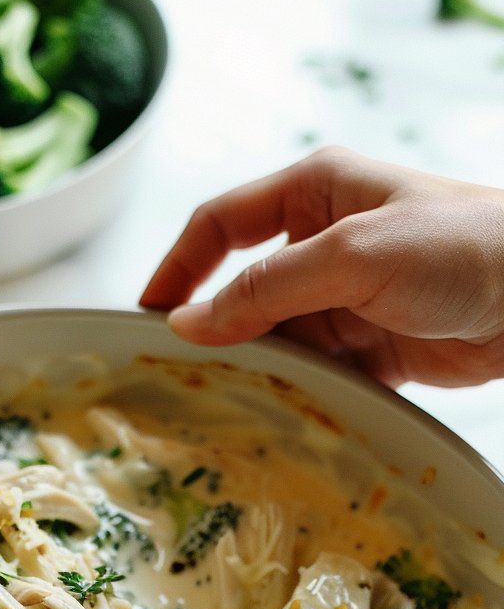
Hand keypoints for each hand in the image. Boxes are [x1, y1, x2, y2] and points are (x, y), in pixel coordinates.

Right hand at [139, 146, 503, 387]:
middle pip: (244, 289)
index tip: (145, 317)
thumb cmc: (463, 246)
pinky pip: (316, 371)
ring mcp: (347, 296)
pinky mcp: (372, 344)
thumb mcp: (353, 256)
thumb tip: (190, 321)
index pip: (221, 226)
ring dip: (258, 368)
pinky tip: (281, 415)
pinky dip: (298, 392)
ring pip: (277, 337)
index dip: (178, 268)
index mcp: (314, 193)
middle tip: (181, 376)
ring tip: (229, 404)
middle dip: (216, 331)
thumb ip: (267, 289)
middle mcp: (324, 240)